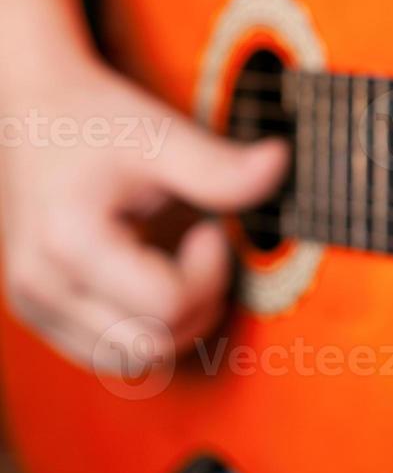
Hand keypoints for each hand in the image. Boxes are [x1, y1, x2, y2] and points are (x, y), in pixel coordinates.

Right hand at [0, 55, 287, 372]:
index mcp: (69, 243)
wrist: (30, 112)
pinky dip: (146, 326)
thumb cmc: (96, 121)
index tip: (208, 228)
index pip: (168, 306)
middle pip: (154, 343)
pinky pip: (110, 353)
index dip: (210, 271)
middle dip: (200, 301)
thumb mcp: (162, 135)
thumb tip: (282, 161)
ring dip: (176, 321)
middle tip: (199, 244)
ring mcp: (34, 306)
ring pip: (134, 359)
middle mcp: (40, 286)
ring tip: (174, 261)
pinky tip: (151, 275)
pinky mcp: (39, 314)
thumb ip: (219, 165)